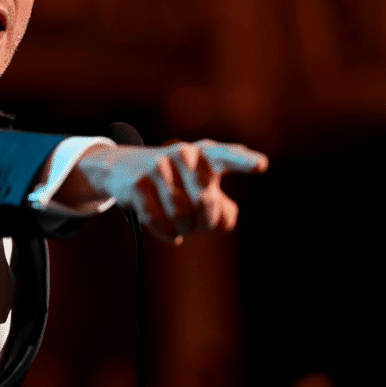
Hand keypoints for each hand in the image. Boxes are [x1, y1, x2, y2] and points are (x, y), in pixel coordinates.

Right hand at [63, 140, 268, 242]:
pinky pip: (158, 221)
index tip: (262, 165)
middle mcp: (184, 155)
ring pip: (181, 216)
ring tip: (180, 225)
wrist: (124, 167)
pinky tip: (167, 231)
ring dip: (183, 229)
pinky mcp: (138, 184)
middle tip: (198, 222)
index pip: (228, 156)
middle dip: (204, 221)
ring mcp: (158, 167)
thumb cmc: (175, 179)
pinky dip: (166, 233)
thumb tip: (225, 223)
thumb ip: (221, 205)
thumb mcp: (200, 186)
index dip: (245, 161)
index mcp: (205, 153)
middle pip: (206, 203)